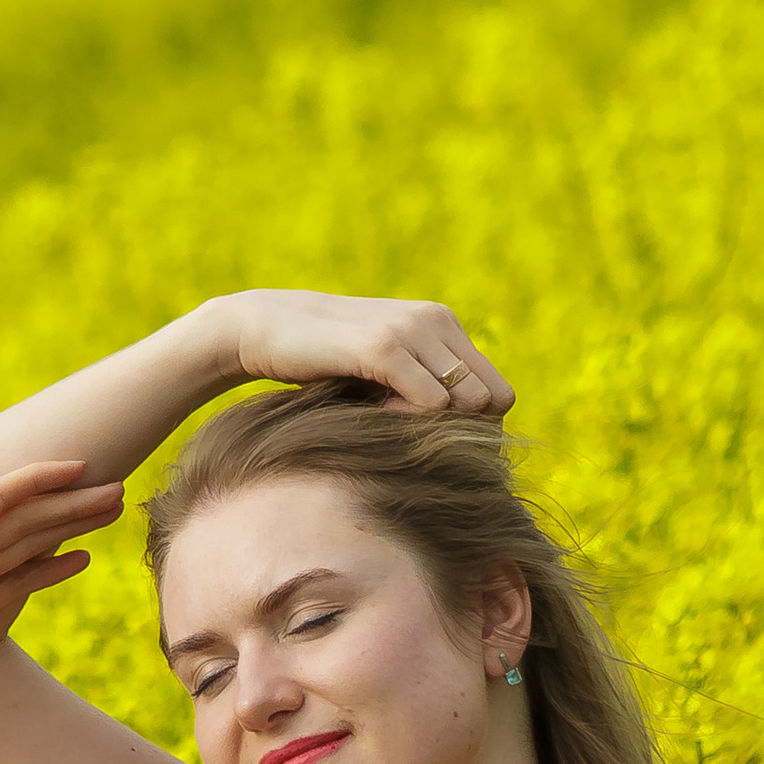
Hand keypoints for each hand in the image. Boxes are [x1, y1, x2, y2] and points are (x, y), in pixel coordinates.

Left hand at [0, 460, 120, 744]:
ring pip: (24, 547)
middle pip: (20, 521)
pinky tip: (81, 559)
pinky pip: (18, 580)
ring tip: (110, 517)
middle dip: (68, 506)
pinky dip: (50, 569)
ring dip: (67, 531)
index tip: (81, 469)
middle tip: (116, 494)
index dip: (41, 481)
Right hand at [220, 289, 514, 417]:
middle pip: (490, 402)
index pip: (498, 392)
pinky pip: (431, 403)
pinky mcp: (384, 346)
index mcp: (442, 323)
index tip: (431, 438)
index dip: (475, 426)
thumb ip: (424, 386)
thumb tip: (468, 443)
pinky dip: (409, 422)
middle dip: (460, 430)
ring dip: (433, 426)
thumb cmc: (324, 361)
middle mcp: (436, 320)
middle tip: (412, 436)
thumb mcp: (386, 369)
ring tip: (390, 422)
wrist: (265, 329)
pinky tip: (375, 416)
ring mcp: (412, 329)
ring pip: (466, 402)